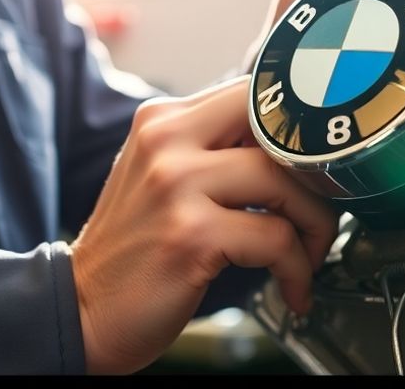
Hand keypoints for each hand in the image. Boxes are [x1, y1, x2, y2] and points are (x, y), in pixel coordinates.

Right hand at [69, 76, 337, 373]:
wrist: (81, 311)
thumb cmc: (135, 249)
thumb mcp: (163, 177)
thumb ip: (215, 150)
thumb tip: (295, 145)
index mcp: (163, 120)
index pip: (255, 93)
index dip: (301, 132)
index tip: (321, 168)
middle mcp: (166, 141)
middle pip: (279, 127)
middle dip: (319, 172)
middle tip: (323, 208)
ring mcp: (176, 185)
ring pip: (286, 182)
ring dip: (315, 226)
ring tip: (309, 254)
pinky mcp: (190, 234)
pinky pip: (276, 239)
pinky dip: (297, 268)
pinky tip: (292, 287)